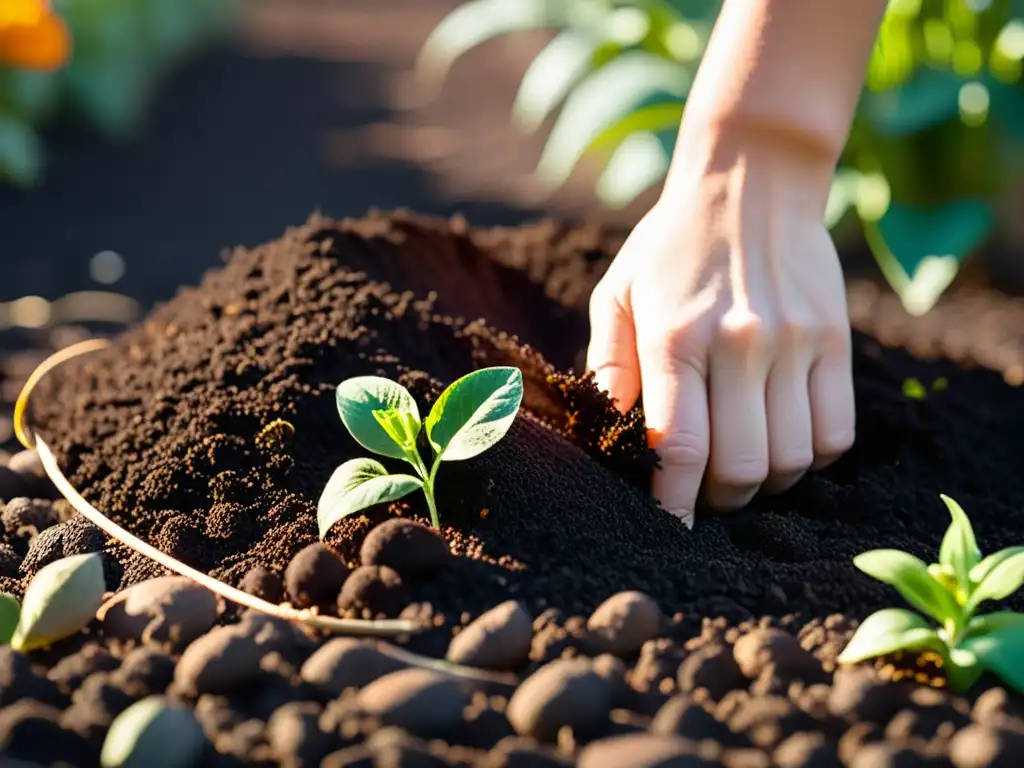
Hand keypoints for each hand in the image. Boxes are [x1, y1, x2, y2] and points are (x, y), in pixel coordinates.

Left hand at [586, 133, 854, 525]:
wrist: (752, 182)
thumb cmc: (670, 247)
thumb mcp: (618, 293)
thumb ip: (609, 367)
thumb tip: (611, 435)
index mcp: (675, 338)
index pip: (680, 449)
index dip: (673, 504)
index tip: (668, 527)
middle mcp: (738, 344)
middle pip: (740, 468)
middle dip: (718, 502)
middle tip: (705, 496)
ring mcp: (794, 343)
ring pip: (791, 459)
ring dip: (764, 485)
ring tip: (743, 469)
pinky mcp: (834, 341)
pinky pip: (836, 433)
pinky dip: (811, 458)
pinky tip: (784, 441)